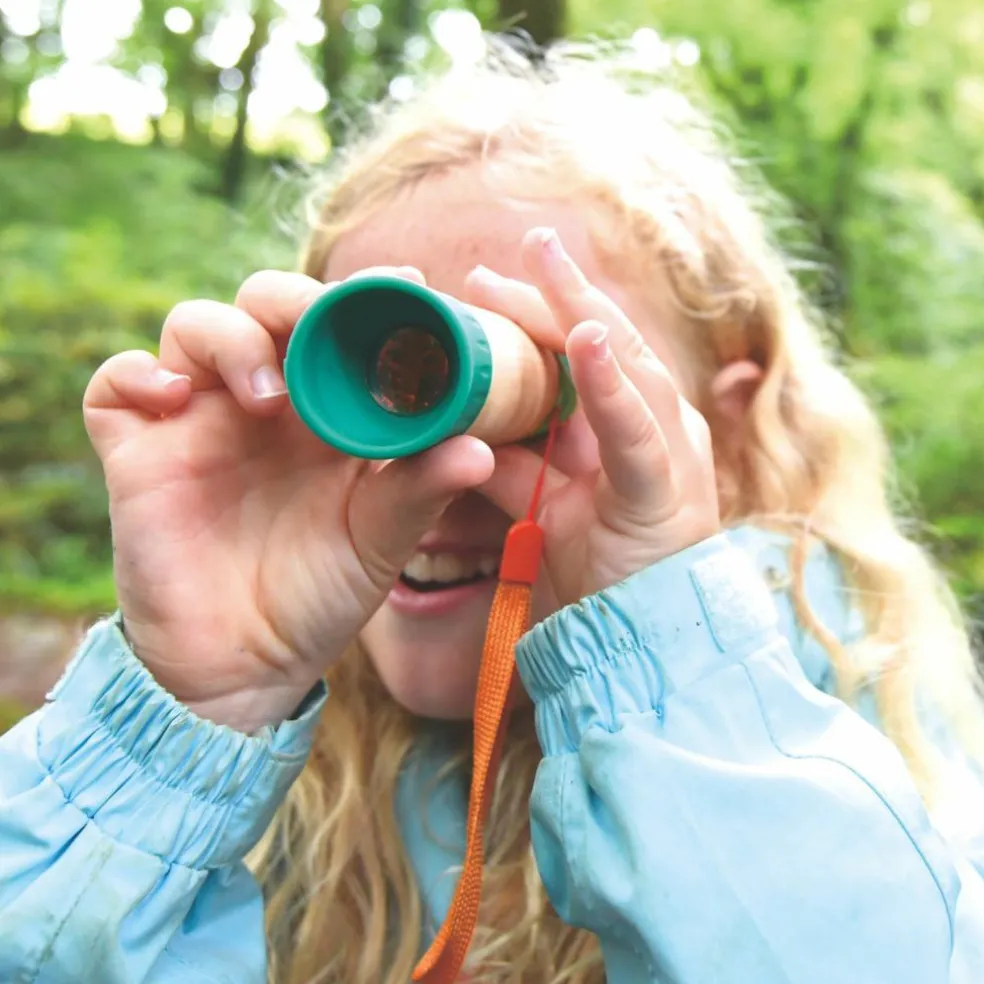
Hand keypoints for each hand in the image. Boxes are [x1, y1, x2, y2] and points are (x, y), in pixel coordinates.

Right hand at [84, 268, 492, 731]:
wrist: (248, 665)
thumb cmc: (321, 595)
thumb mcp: (380, 540)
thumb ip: (421, 490)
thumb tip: (479, 450)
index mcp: (326, 410)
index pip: (340, 326)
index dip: (367, 298)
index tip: (409, 285)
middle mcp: (263, 402)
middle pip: (266, 304)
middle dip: (294, 300)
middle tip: (322, 324)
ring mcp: (197, 419)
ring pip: (195, 326)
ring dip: (230, 338)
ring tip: (266, 394)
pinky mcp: (139, 451)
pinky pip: (116, 385)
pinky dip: (138, 374)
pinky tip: (173, 397)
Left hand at [467, 228, 719, 606]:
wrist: (635, 646)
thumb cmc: (593, 577)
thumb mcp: (538, 508)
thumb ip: (511, 464)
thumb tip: (458, 426)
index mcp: (626, 428)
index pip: (581, 355)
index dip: (538, 314)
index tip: (481, 285)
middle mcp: (656, 427)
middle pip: (601, 343)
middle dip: (555, 293)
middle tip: (516, 246)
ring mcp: (670, 452)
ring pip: (625, 366)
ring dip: (579, 313)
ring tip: (543, 261)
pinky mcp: (668, 490)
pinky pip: (638, 430)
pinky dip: (610, 386)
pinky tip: (583, 337)